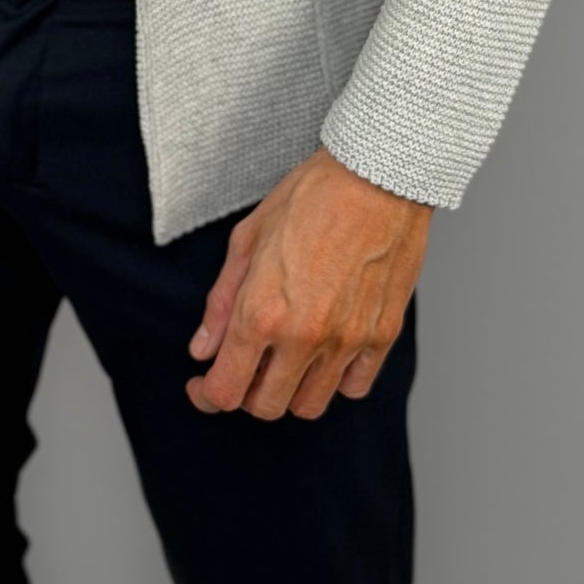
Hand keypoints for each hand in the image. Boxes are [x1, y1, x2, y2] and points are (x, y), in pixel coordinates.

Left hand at [184, 147, 431, 419]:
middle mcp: (304, 337)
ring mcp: (346, 341)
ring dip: (289, 389)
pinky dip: (335, 380)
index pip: (225, 391)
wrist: (376, 176)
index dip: (206, 395)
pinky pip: (353, 388)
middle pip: (265, 407)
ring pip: (309, 405)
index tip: (203, 384)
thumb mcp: (247, 239)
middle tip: (245, 363)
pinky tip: (326, 350)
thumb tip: (202, 349)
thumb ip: (221, 302)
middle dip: (246, 391)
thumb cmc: (310, 197)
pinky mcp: (382, 337)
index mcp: (262, 312)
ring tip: (285, 355)